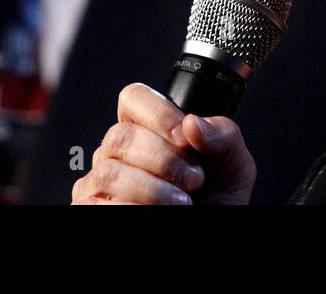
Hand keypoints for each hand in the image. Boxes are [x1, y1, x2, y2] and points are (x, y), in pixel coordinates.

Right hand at [72, 82, 254, 204]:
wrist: (211, 227)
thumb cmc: (219, 199)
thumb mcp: (234, 164)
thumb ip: (222, 135)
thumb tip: (192, 123)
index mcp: (147, 129)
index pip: (133, 98)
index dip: (158, 113)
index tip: (185, 137)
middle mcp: (117, 151)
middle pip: (121, 135)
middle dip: (164, 159)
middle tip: (194, 180)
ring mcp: (100, 181)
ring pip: (110, 172)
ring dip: (152, 189)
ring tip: (182, 203)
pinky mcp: (91, 208)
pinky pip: (101, 204)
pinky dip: (135, 207)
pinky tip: (158, 212)